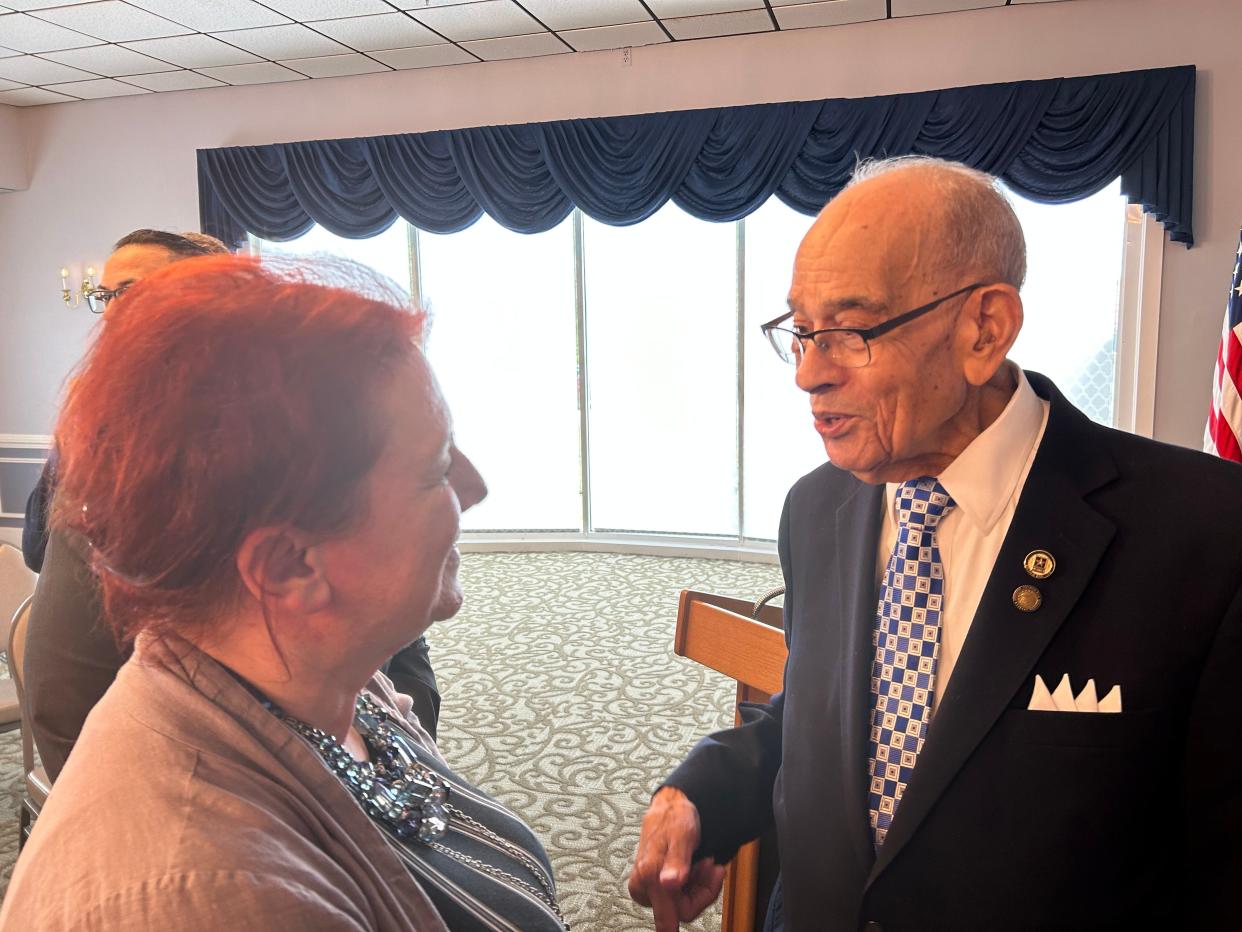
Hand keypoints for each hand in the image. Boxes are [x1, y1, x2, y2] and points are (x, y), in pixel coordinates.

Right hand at [628, 787, 726, 930]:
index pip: (669, 915)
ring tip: (705, 861)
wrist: (669, 809)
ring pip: (684, 904)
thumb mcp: (681, 836)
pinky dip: (697, 883)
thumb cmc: (673, 819)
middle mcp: (644, 887)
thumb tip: (669, 884)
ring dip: (701, 884)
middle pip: (681, 910)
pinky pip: (683, 897)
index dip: (675, 926)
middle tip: (709, 864)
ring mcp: (650, 889)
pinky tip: (699, 865)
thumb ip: (676, 862)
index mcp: (648, 876)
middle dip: (701, 889)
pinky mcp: (657, 888)